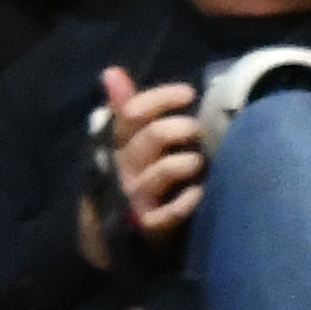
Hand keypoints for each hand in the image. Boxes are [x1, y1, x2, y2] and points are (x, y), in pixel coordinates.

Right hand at [78, 66, 205, 267]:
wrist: (111, 237)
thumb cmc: (129, 179)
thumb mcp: (124, 144)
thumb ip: (125, 108)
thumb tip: (111, 71)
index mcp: (119, 144)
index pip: (132, 112)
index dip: (161, 98)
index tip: (189, 93)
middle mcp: (125, 167)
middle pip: (151, 138)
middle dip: (179, 129)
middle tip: (197, 130)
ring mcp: (136, 197)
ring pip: (161, 172)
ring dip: (185, 162)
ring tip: (199, 162)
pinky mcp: (150, 226)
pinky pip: (169, 213)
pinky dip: (186, 201)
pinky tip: (199, 193)